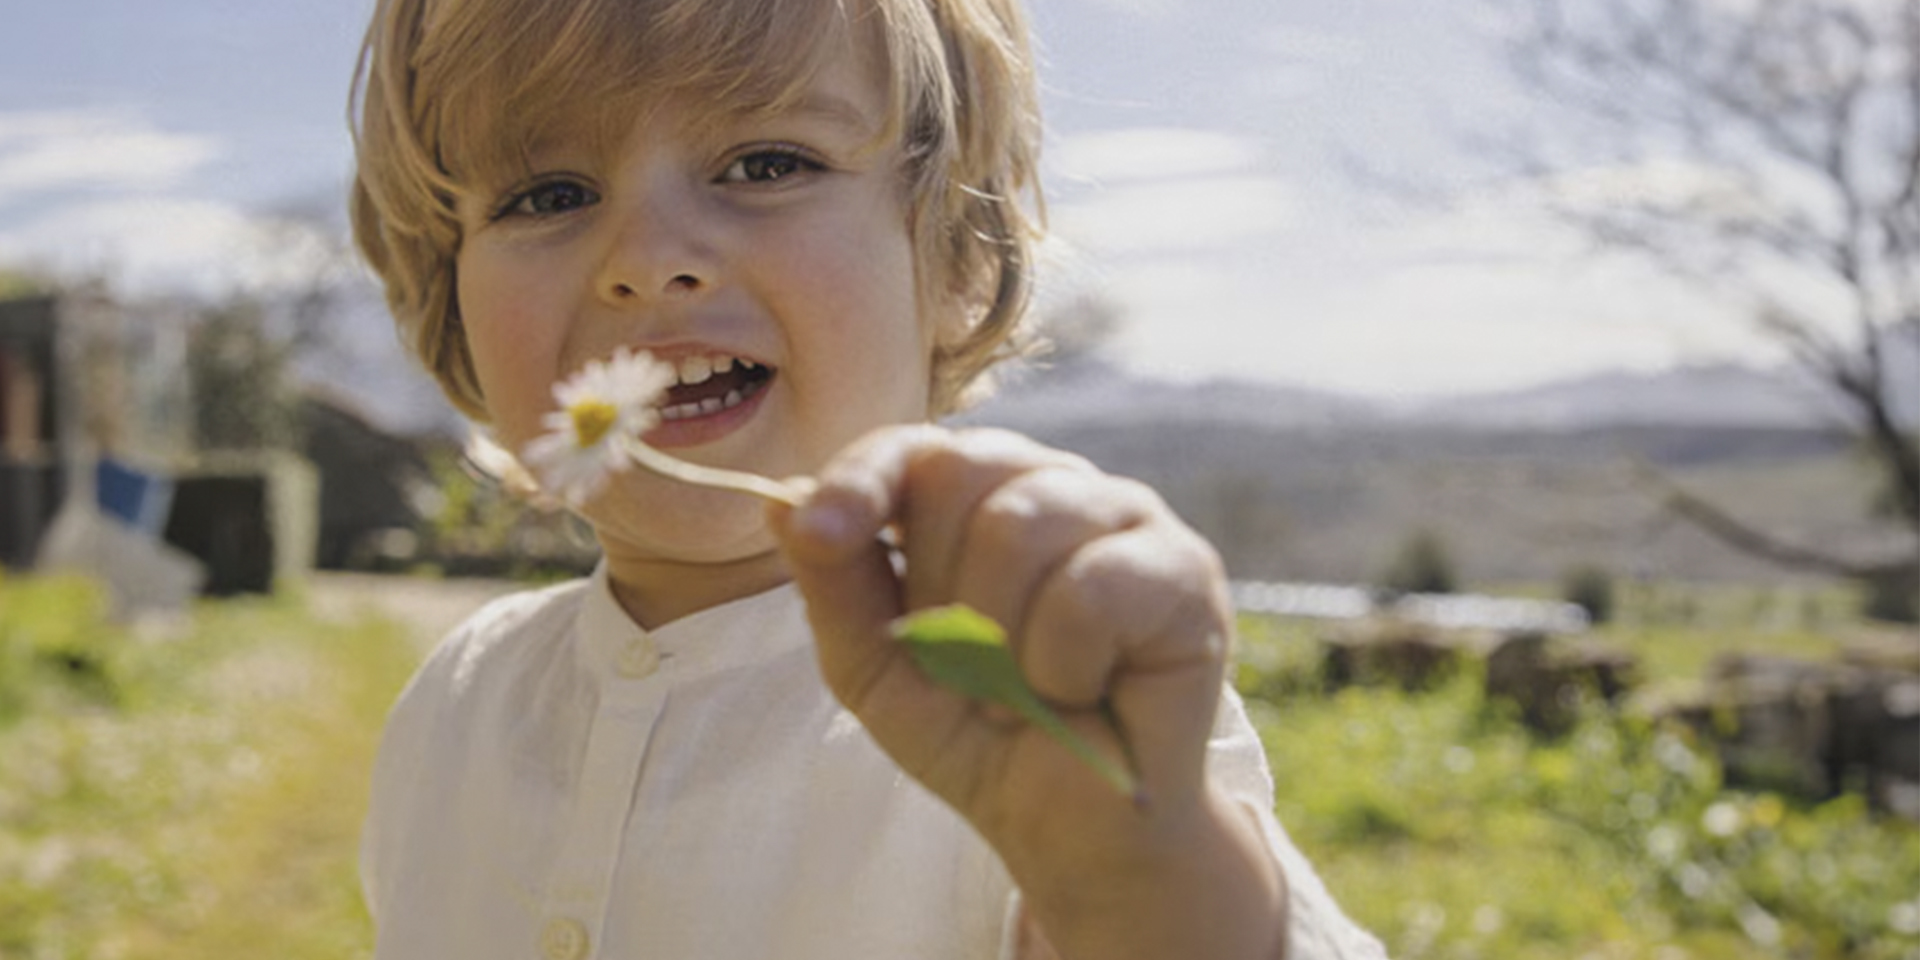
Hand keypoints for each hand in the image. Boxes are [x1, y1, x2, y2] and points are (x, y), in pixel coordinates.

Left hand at [769, 425, 1283, 959]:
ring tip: (1018, 695)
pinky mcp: (1186, 570)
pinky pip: (1089, 590)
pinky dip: (1060, 666)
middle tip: (967, 672)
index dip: (861, 479)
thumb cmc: (980, 734)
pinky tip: (1079, 693)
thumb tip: (781, 502)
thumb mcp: (879, 669)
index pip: (913, 446)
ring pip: (1021, 527)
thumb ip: (834, 584)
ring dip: (996, 642)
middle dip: (938, 592)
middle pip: (961, 476)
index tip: (819, 530)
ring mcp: (1128, 518)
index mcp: (982, 494)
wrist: (1072, 828)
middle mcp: (1056, 484)